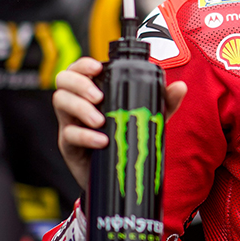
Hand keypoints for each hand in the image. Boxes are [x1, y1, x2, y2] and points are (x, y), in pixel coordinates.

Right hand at [53, 56, 187, 189]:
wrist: (118, 175)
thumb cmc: (128, 137)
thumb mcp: (148, 117)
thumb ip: (164, 101)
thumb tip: (180, 87)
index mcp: (93, 91)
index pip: (79, 69)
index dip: (84, 65)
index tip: (98, 68)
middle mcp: (77, 103)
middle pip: (62, 80)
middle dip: (79, 84)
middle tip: (99, 97)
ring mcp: (70, 123)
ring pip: (60, 102)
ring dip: (80, 107)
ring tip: (101, 121)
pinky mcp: (68, 145)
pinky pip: (68, 134)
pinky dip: (85, 136)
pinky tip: (101, 140)